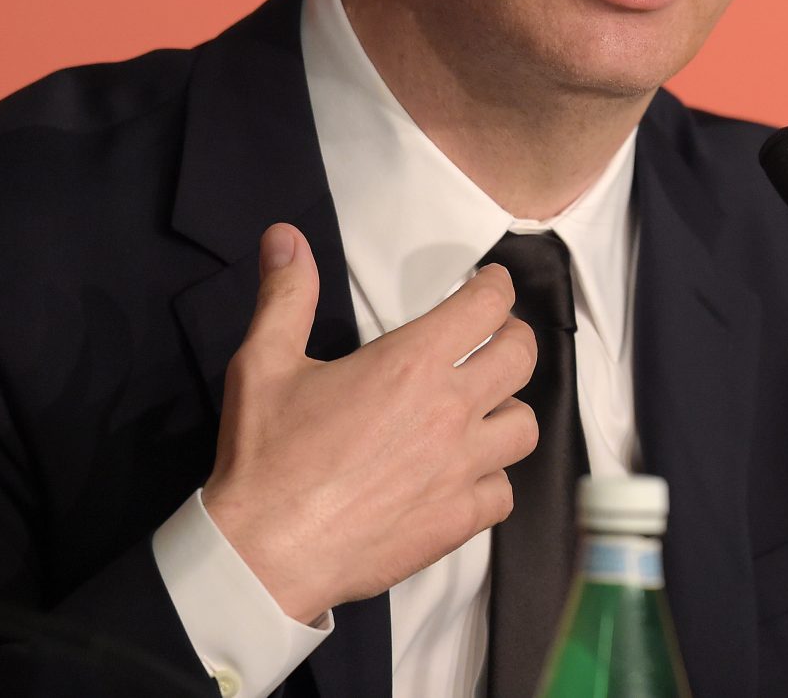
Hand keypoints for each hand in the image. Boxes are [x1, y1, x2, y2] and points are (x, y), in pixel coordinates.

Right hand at [202, 223, 536, 622]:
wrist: (263, 552)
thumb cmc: (265, 456)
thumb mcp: (263, 363)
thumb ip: (287, 295)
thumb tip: (285, 235)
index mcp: (412, 363)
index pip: (487, 306)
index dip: (495, 287)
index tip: (490, 285)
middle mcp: (451, 410)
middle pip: (521, 357)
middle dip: (512, 339)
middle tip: (492, 340)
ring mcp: (461, 468)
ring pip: (524, 426)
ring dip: (507, 411)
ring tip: (484, 409)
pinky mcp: (458, 519)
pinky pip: (504, 492)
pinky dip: (492, 480)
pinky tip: (466, 476)